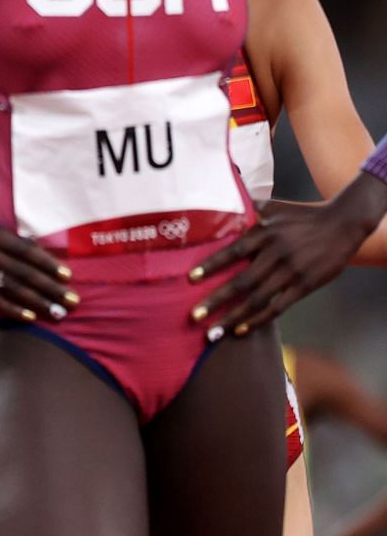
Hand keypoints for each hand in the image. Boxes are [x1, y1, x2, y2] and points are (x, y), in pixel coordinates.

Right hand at [0, 199, 73, 321]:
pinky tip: (29, 317)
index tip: (69, 276)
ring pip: (12, 286)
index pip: (26, 248)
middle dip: (53, 287)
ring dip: (39, 301)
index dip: (49, 263)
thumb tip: (7, 210)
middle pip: (25, 270)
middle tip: (75, 301)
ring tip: (59, 314)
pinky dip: (13, 307)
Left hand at [190, 191, 381, 335]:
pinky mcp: (306, 285)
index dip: (212, 265)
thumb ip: (246, 208)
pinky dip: (258, 320)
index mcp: (264, 233)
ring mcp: (292, 271)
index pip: (233, 251)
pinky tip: (240, 330)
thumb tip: (218, 202)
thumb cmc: (301, 214)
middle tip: (194, 316)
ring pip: (258, 299)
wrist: (343, 223)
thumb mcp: (273, 206)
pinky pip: (278, 307)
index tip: (191, 279)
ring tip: (211, 333)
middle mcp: (276, 254)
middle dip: (216, 300)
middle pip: (242, 281)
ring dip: (233, 317)